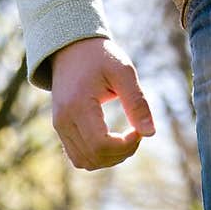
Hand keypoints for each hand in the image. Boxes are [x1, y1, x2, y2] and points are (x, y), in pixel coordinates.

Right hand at [50, 37, 154, 170]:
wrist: (73, 48)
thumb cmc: (101, 56)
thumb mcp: (123, 72)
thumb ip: (137, 102)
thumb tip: (151, 133)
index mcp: (78, 106)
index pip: (100, 145)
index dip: (125, 145)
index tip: (140, 130)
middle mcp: (63, 121)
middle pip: (94, 157)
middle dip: (122, 152)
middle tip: (137, 133)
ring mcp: (59, 126)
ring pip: (84, 162)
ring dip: (110, 158)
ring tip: (126, 138)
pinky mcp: (61, 129)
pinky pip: (78, 156)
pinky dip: (97, 156)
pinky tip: (113, 139)